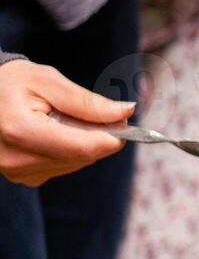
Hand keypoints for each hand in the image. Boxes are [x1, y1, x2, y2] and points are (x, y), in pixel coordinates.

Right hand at [0, 61, 130, 185]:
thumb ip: (86, 101)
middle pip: (83, 157)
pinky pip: (63, 167)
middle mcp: (17, 159)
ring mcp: (18, 172)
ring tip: (62, 120)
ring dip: (82, 144)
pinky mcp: (23, 177)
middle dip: (97, 137)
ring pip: (76, 163)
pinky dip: (68, 151)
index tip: (124, 122)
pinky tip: (52, 133)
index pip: (83, 148)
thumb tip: (126, 112)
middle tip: (94, 114)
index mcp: (20, 131)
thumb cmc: (10, 83)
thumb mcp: (46, 80)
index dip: (111, 137)